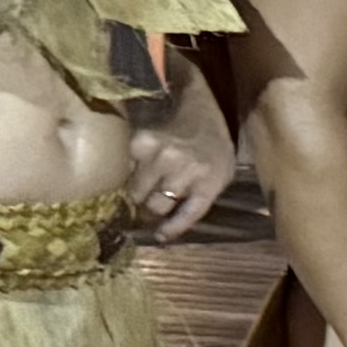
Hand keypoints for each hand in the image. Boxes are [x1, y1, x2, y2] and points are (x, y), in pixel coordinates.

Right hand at [125, 112, 235, 241]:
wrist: (201, 111)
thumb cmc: (213, 150)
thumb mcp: (220, 176)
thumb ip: (197, 202)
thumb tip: (162, 233)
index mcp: (210, 180)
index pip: (187, 215)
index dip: (171, 229)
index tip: (158, 236)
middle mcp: (184, 169)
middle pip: (154, 205)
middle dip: (152, 207)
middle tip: (153, 200)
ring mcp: (160, 155)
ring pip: (136, 191)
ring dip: (140, 191)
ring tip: (149, 180)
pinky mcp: (140, 143)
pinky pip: (127, 169)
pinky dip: (132, 171)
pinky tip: (143, 163)